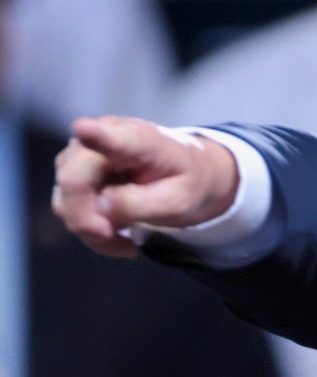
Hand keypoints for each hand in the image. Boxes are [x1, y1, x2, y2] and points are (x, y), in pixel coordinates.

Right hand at [52, 116, 239, 257]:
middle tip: (125, 247)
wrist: (189, 176)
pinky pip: (68, 207)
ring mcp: (83, 154)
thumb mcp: (178, 201)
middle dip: (90, 221)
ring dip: (92, 230)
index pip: (112, 137)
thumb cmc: (187, 182)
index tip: (84, 129)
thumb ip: (140, 203)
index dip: (94, 135)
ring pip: (66, 200)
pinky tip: (114, 235)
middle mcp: (101, 138)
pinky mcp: (75, 173)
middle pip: (73, 182)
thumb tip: (100, 206)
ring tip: (124, 241)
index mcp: (139, 139)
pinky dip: (89, 229)